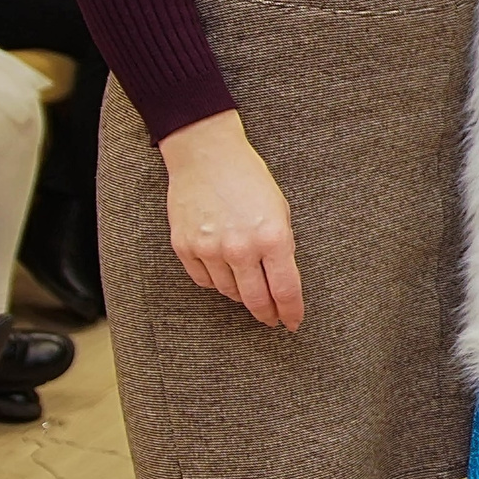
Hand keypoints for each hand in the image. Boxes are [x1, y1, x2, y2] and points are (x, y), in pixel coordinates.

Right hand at [160, 111, 303, 329]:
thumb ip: (281, 246)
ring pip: (229, 291)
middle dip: (267, 314)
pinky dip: (216, 282)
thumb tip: (280, 281)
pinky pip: (204, 280)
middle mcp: (241, 248)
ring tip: (249, 289)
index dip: (291, 312)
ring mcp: (209, 250)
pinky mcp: (185, 248)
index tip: (293, 323)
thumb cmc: (249, 178)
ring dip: (242, 295)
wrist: (207, 155)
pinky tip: (224, 274)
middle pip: (256, 299)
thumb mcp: (279, 210)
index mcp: (272, 237)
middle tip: (272, 320)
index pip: (285, 290)